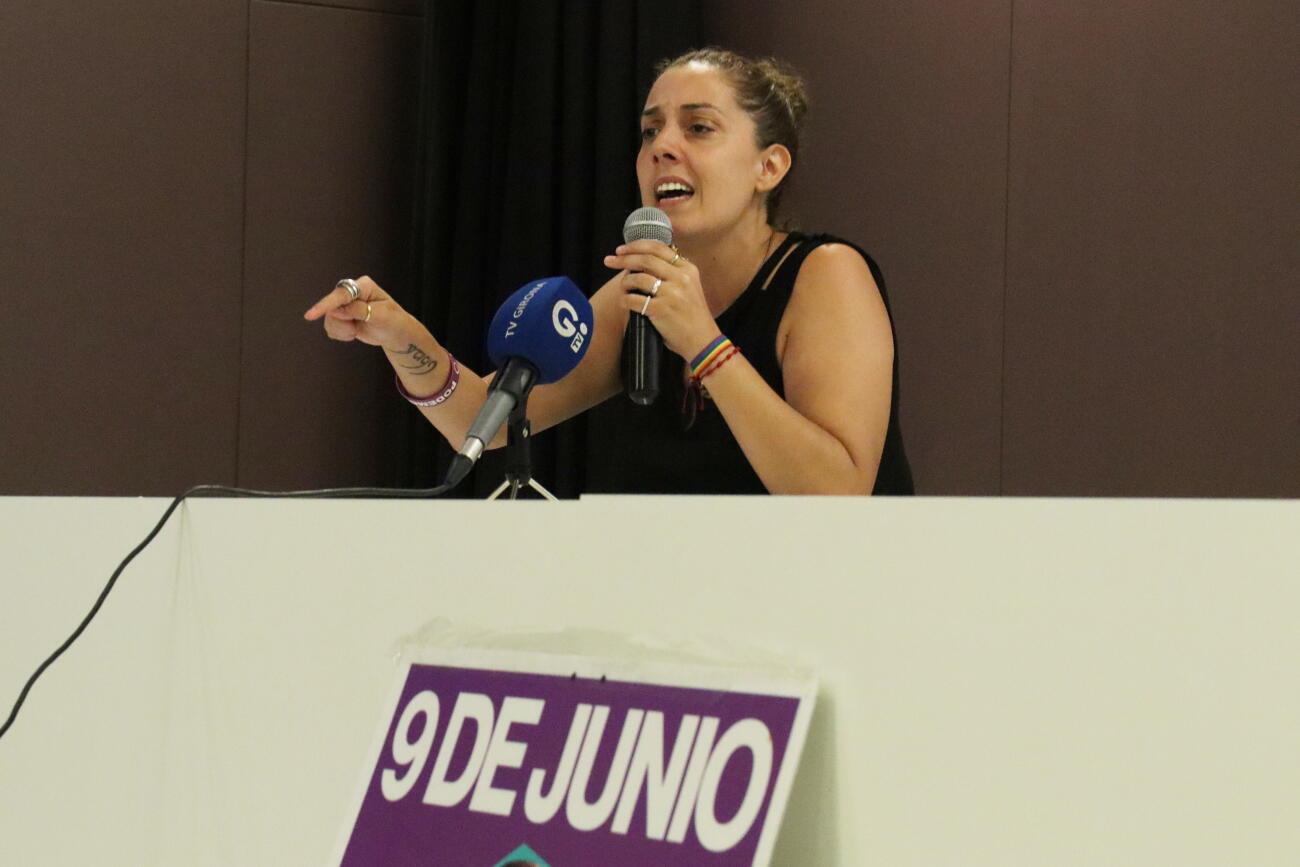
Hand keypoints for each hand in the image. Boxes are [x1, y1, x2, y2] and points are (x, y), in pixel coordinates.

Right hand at [303, 275, 417, 349]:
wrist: (396, 333)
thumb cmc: (394, 321)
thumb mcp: (381, 315)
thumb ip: (359, 311)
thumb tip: (336, 310)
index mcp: (363, 286)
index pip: (340, 294)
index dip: (325, 305)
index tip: (310, 315)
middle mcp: (351, 292)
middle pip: (331, 309)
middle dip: (342, 324)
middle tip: (356, 329)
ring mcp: (344, 304)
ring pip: (329, 320)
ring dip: (343, 330)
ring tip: (357, 330)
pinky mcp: (340, 316)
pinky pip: (330, 328)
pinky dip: (341, 334)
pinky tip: (354, 332)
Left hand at [603, 241, 719, 359]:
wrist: (703, 340)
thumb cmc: (693, 315)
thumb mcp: (690, 287)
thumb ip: (672, 273)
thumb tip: (641, 263)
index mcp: (687, 269)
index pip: (658, 248)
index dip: (636, 246)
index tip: (621, 250)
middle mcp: (681, 277)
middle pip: (645, 259)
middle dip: (623, 259)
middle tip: (609, 260)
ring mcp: (672, 293)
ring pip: (638, 278)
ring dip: (624, 282)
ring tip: (622, 288)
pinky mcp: (662, 310)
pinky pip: (634, 300)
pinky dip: (625, 300)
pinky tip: (624, 302)